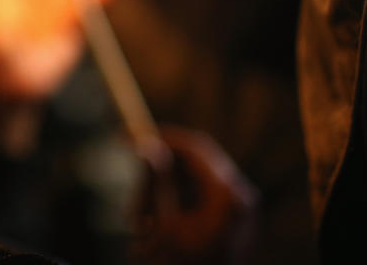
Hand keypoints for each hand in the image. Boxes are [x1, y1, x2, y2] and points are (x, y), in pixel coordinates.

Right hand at [133, 128, 258, 264]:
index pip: (193, 148)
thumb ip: (158, 181)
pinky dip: (171, 206)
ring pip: (188, 182)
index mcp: (229, 194)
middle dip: (155, 176)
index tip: (128, 138)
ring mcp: (235, 208)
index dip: (160, 138)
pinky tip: (151, 228)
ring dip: (159, 194)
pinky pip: (195, 198)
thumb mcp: (166, 225)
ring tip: (138, 225)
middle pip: (190, 165)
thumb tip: (146, 143)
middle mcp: (238, 196)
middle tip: (131, 200)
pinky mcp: (227, 220)